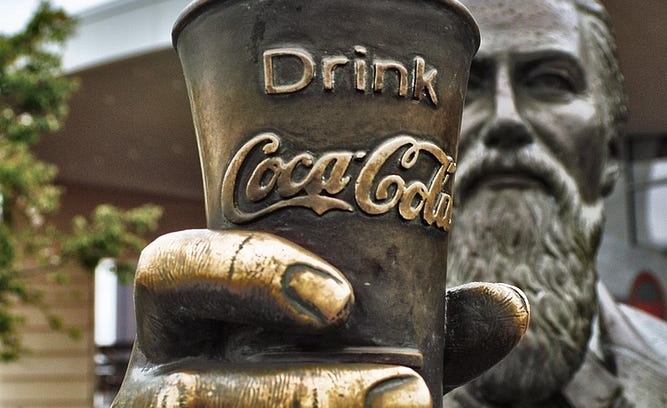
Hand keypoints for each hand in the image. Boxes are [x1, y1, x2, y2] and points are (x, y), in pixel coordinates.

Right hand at [112, 229, 528, 407]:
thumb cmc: (317, 387)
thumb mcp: (364, 356)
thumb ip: (422, 332)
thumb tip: (512, 305)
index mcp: (185, 322)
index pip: (172, 270)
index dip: (247, 274)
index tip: (342, 300)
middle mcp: (154, 384)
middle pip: (191, 387)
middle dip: (305, 392)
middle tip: (409, 396)